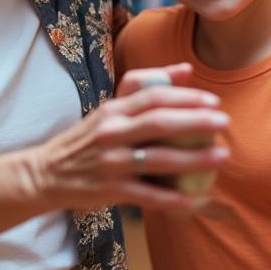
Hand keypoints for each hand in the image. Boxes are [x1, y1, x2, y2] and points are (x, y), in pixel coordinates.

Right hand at [29, 62, 228, 212]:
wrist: (46, 173)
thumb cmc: (87, 140)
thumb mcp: (109, 110)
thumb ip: (145, 89)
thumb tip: (186, 70)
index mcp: (112, 110)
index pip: (152, 96)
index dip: (185, 96)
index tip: (213, 100)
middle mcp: (110, 133)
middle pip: (159, 123)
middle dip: (196, 121)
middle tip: (224, 122)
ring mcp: (110, 162)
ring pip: (158, 159)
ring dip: (194, 158)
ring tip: (222, 156)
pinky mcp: (109, 190)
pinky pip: (147, 195)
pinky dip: (172, 198)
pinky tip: (196, 200)